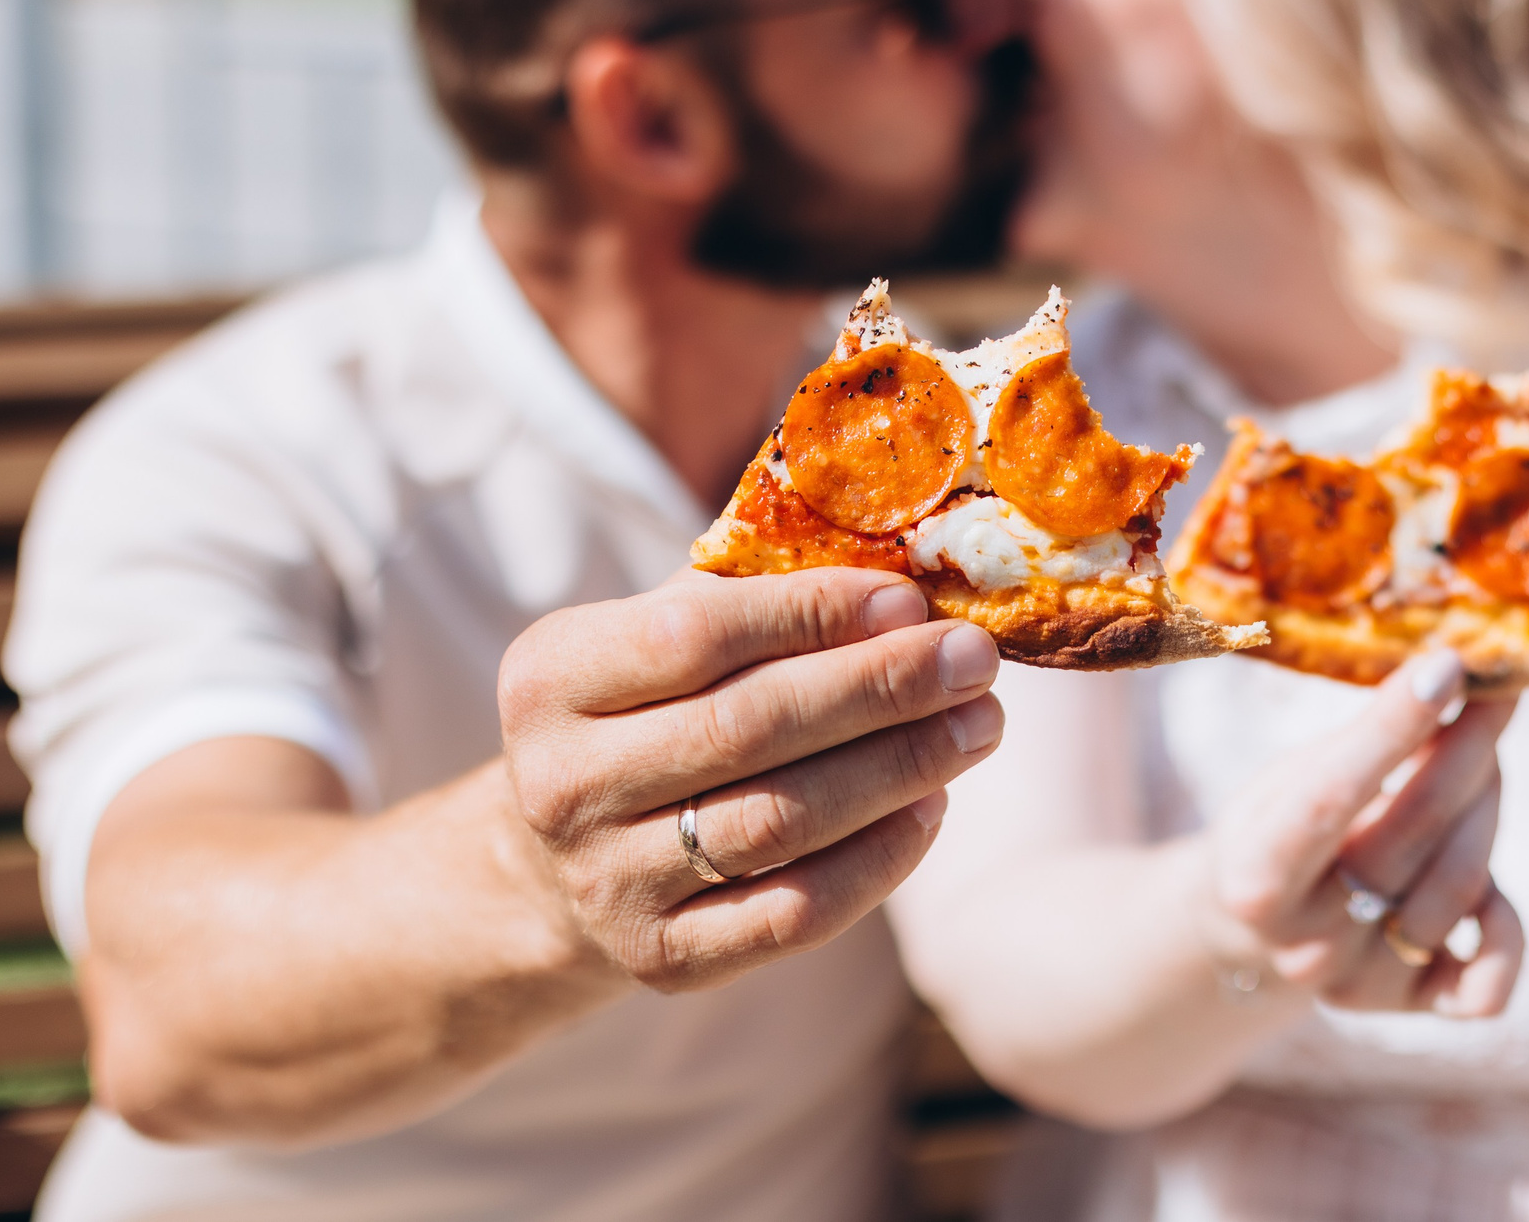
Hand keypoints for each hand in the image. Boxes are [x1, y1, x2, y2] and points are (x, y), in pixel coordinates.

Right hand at [499, 568, 1003, 992]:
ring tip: (976, 725)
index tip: (911, 598)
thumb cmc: (646, 715)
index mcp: (551, 676)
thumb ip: (753, 595)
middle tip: (974, 659)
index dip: (814, 613)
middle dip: (881, 687)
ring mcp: (607, 882)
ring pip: (781, 821)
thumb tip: (906, 569)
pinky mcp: (662, 960)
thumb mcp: (658, 637)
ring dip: (899, 768)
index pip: (697, 634)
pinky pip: (795, 913)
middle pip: (750, 728)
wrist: (557, 868)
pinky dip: (878, 860)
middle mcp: (562, 783)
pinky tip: (932, 808)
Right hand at [1200, 649, 1524, 1017]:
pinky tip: (1489, 888)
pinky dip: (1507, 929)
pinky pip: (1490, 983)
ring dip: (1487, 811)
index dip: (1393, 727)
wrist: (1252, 936)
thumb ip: (1356, 749)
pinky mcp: (1410, 1010)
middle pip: (1413, 835)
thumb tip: (1448, 678)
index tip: (1447, 663)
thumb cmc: (1278, 831)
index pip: (1330, 798)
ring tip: (1479, 767)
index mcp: (1254, 881)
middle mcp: (1306, 945)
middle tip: (1496, 692)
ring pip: (1462, 888)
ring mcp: (1361, 984)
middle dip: (1467, 749)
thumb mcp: (1284, 782)